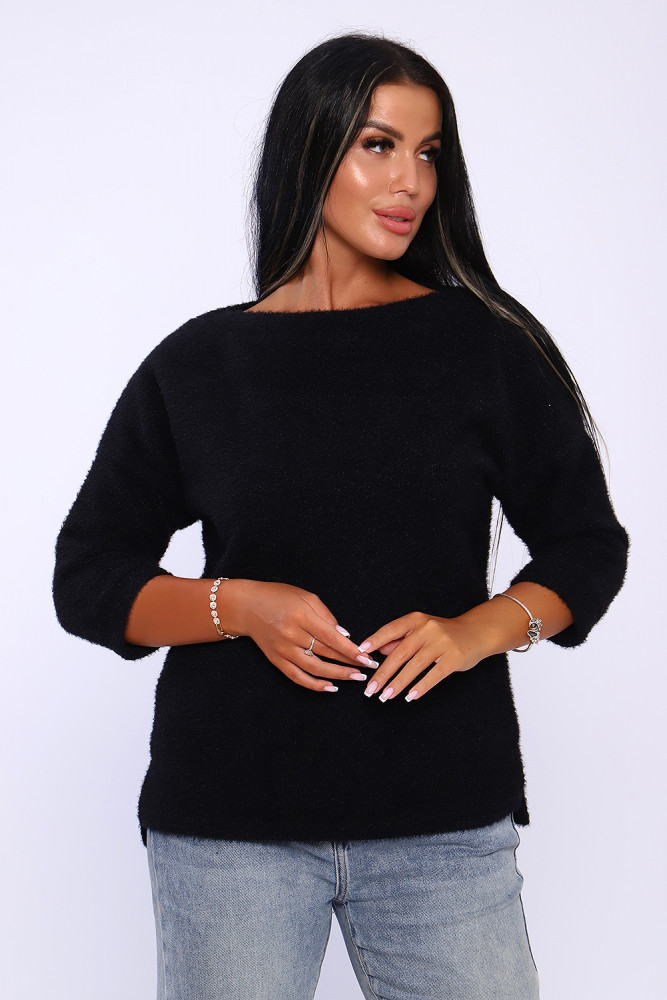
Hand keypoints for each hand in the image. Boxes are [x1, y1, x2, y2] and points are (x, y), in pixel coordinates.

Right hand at [229, 580, 377, 692]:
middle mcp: (291, 635)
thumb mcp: (306, 596)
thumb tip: (345, 635)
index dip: (350, 650)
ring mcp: (282, 650)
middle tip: (368, 668)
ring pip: (314, 669)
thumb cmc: (279, 597)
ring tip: (356, 678)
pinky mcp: (276, 660)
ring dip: (338, 676)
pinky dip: (314, 685)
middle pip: (326, 654)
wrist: (247, 606)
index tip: (367, 657)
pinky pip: (297, 677)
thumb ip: (326, 615)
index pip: (331, 638)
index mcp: (301, 616)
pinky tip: (331, 687)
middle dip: (349, 662)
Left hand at [357, 612, 483, 701]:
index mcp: (416, 620)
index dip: (375, 640)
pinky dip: (421, 687)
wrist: (477, 632)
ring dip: (398, 683)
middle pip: (400, 653)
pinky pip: (434, 675)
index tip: (361, 653)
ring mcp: (442, 643)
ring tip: (386, 696)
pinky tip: (410, 696)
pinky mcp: (454, 658)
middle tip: (371, 689)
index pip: (391, 629)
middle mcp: (428, 629)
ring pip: (415, 666)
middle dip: (383, 673)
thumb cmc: (444, 633)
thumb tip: (378, 651)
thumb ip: (400, 639)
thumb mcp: (421, 630)